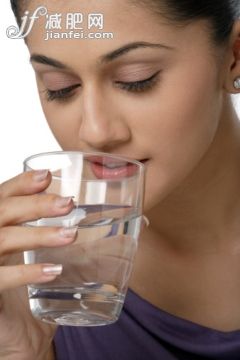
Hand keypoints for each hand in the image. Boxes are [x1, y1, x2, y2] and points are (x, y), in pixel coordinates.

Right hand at [0, 170, 75, 358]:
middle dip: (34, 204)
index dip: (20, 184)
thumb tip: (136, 223)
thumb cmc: (38, 291)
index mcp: (1, 228)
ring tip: (70, 235)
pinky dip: (27, 272)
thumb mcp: (54, 259)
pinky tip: (54, 270)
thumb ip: (76, 239)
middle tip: (67, 204)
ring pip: (2, 240)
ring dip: (37, 234)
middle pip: (1, 212)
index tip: (48, 176)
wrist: (21, 336)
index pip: (3, 197)